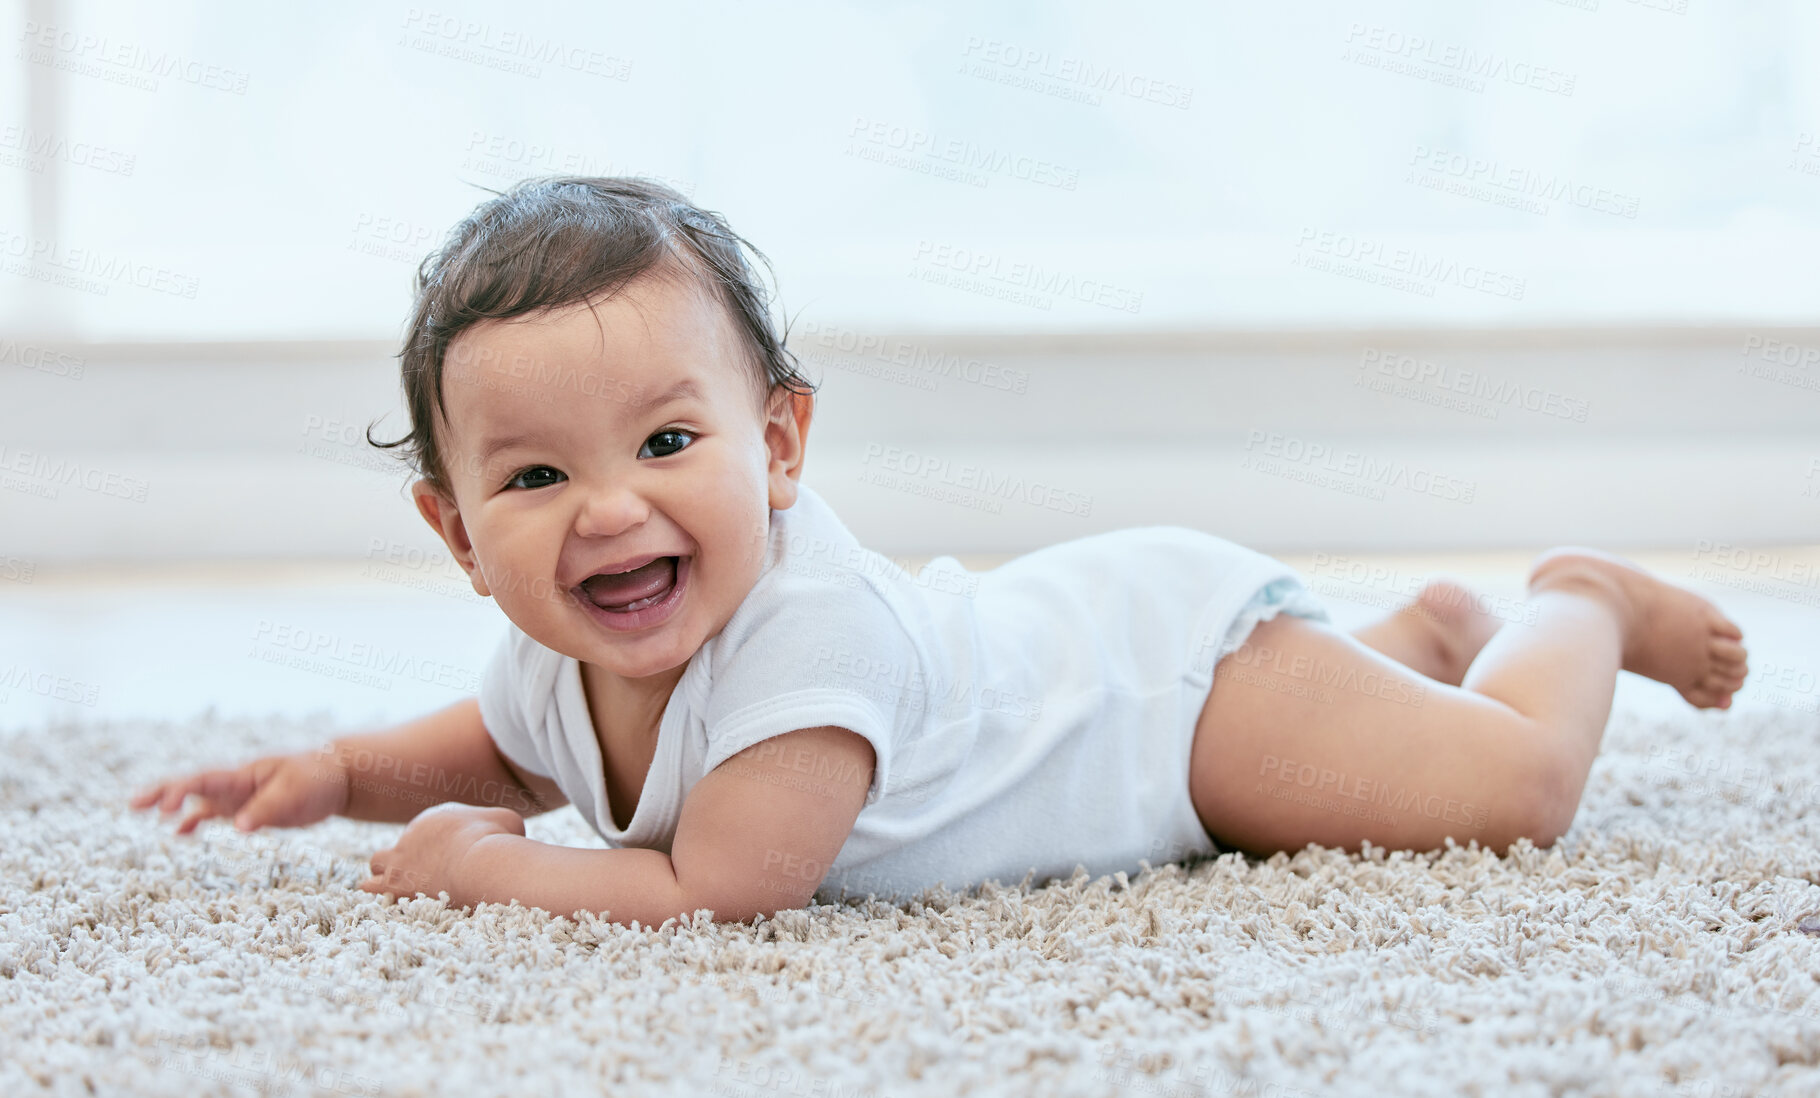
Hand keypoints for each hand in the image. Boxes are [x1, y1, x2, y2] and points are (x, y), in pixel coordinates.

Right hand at [129, 747, 350, 834]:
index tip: (163, 808)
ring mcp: (238, 795)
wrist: (336, 779)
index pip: (205, 780)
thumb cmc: (316, 781)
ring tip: (142, 810)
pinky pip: (213, 813)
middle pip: (192, 784)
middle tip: (134, 803)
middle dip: (162, 792)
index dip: (180, 791)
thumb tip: (237, 828)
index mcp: (245, 775)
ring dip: (172, 803)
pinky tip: (180, 834)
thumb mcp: (295, 795)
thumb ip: (265, 812)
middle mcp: (235, 783)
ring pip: (197, 798)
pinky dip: (194, 821)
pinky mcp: (245, 808)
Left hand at [358, 803, 525, 905]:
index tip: (450, 861)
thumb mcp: (508, 821)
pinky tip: (393, 902)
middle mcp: (410, 836)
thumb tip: (511, 835)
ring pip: (377, 864)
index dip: (436, 848)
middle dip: (403, 860)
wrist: (480, 860)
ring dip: (385, 876)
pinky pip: (370, 888)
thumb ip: (502, 824)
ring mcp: (400, 860)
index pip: (426, 832)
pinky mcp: (395, 884)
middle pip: (397, 845)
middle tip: (421, 875)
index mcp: (434, 820)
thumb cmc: (497, 839)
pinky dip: (378, 894)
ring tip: (402, 888)